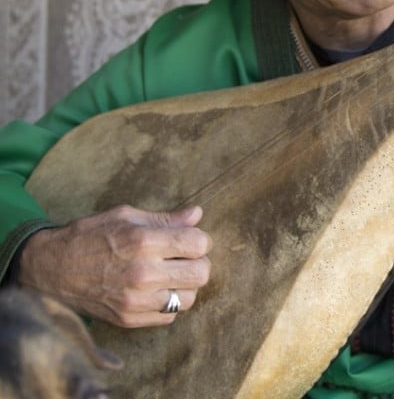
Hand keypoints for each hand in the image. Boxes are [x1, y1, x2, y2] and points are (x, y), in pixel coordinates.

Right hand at [18, 205, 211, 327]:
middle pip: (201, 273)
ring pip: (190, 298)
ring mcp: (136, 300)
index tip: (188, 239)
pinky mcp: (129, 319)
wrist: (50, 269)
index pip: (200, 244)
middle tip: (183, 258)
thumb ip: (165, 218)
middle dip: (198, 262)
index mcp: (144, 242)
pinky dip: (168, 303)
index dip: (199, 239)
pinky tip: (154, 290)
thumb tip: (197, 214)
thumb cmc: (89, 236)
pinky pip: (170, 316)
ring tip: (169, 275)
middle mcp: (143, 273)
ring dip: (185, 285)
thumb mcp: (125, 216)